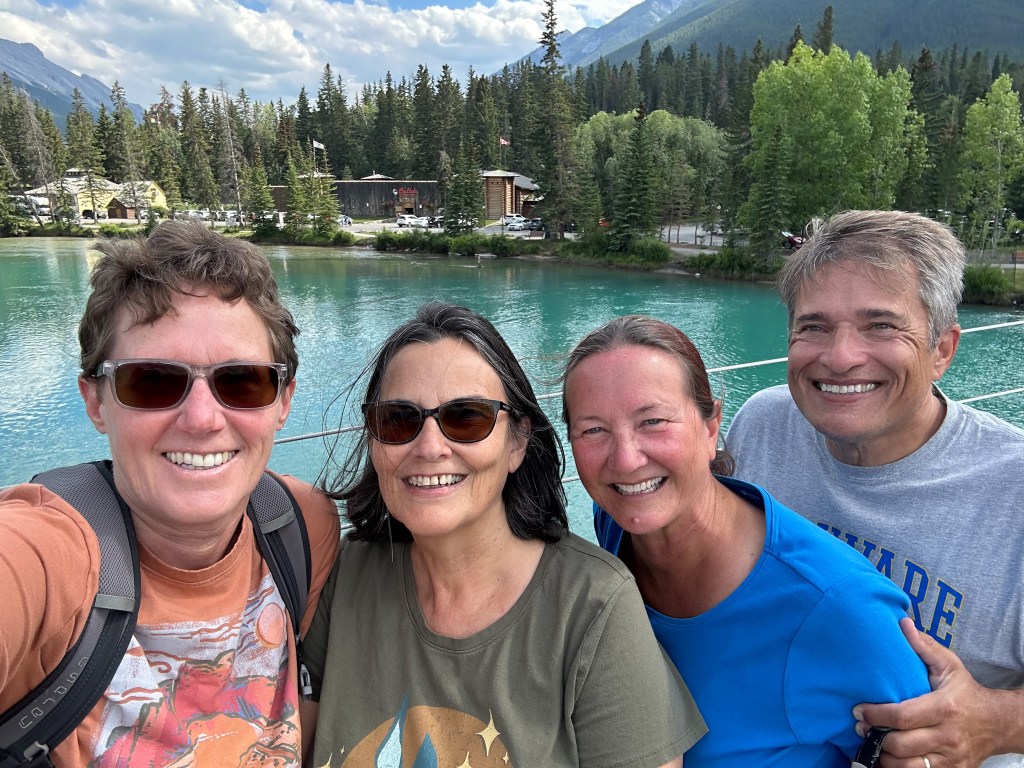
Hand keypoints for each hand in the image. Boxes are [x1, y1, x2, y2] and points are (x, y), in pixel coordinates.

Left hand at [852, 618, 1006, 767]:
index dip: (875, 715)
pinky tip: (888, 757)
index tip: (858, 710)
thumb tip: (902, 623)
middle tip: (860, 727)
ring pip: (907, 766)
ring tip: (873, 742)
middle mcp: (948, 736)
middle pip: (901, 744)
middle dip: (875, 737)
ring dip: (883, 756)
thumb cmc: (966, 691)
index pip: (902, 716)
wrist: (998, 723)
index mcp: (944, 708)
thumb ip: (924, 646)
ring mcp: (951, 759)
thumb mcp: (948, 665)